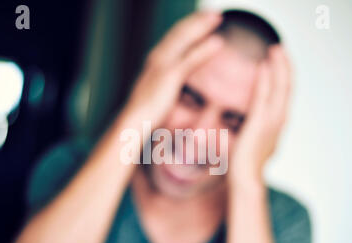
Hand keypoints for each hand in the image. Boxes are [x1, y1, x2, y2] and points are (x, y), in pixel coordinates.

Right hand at [125, 11, 224, 126]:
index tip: (203, 19)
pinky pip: (190, 58)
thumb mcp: (158, 92)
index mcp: (155, 59)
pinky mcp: (169, 76)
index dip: (189, 25)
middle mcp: (157, 57)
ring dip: (202, 26)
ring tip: (218, 17)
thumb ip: (167, 82)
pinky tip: (218, 42)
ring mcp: (162, 64)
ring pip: (184, 38)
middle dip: (197, 19)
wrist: (133, 120)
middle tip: (215, 13)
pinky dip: (204, 49)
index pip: (174, 35)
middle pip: (179, 31)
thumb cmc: (145, 111)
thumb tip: (174, 82)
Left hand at [229, 45, 292, 183]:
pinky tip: (263, 66)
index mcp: (278, 125)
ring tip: (275, 49)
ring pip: (280, 88)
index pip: (284, 95)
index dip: (283, 76)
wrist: (246, 181)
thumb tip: (250, 124)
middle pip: (287, 87)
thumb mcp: (254, 143)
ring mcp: (272, 123)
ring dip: (278, 67)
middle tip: (279, 48)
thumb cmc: (246, 165)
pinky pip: (263, 97)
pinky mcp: (259, 124)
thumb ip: (256, 130)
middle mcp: (279, 121)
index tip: (279, 61)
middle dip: (285, 66)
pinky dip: (265, 80)